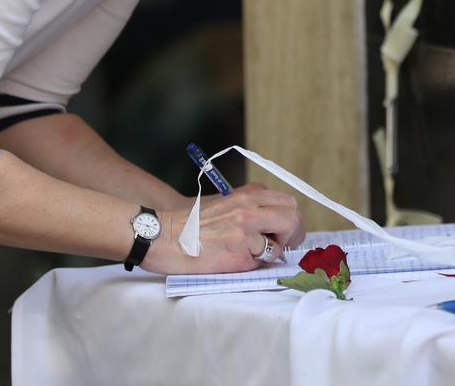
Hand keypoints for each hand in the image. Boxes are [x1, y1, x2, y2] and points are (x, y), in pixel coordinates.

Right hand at [147, 182, 303, 274]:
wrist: (165, 235)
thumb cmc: (193, 222)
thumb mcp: (224, 202)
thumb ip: (250, 205)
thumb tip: (276, 221)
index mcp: (244, 195)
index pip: (286, 201)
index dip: (290, 218)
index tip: (285, 230)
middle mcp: (247, 210)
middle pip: (292, 217)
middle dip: (294, 233)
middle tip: (282, 244)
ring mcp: (244, 233)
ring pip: (281, 243)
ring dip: (273, 251)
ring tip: (254, 253)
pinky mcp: (238, 255)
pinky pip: (262, 262)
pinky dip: (255, 264)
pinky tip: (238, 259)